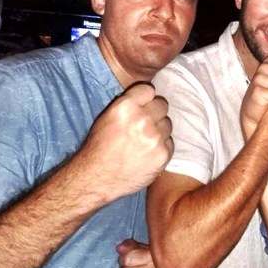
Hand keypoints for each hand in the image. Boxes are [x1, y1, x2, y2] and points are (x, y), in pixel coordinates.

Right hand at [75, 82, 173, 201]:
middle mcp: (142, 119)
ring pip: (167, 123)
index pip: (148, 89)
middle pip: (162, 104)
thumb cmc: (99, 147)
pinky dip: (161, 147)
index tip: (142, 105)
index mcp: (125, 106)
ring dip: (159, 130)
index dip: (145, 98)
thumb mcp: (107, 117)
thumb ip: (128, 104)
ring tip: (143, 141)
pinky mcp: (163, 154)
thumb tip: (147, 96)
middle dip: (154, 113)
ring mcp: (155, 137)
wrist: (96, 178)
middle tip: (143, 125)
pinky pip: (170, 142)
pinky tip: (147, 153)